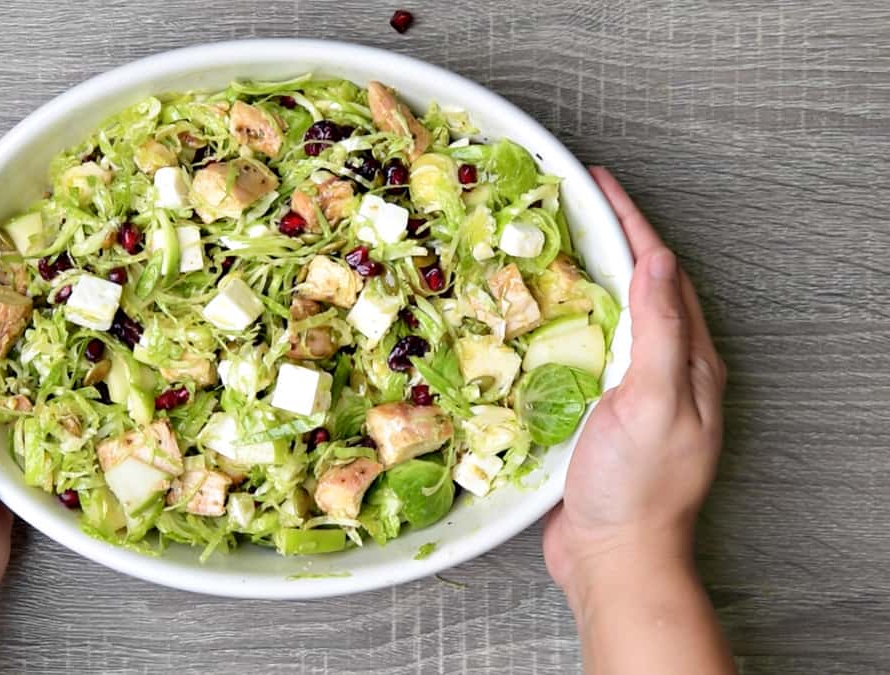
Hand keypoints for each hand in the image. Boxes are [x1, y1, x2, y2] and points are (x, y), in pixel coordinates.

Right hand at [543, 166, 727, 600]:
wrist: (612, 557)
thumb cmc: (636, 488)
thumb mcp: (654, 404)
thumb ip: (661, 333)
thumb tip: (657, 259)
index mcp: (690, 361)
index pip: (662, 272)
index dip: (630, 221)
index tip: (596, 181)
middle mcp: (667, 369)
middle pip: (639, 285)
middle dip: (608, 237)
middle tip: (567, 202)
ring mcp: (633, 391)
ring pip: (609, 314)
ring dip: (583, 274)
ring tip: (548, 243)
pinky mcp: (600, 411)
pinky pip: (583, 348)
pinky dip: (561, 319)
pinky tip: (536, 316)